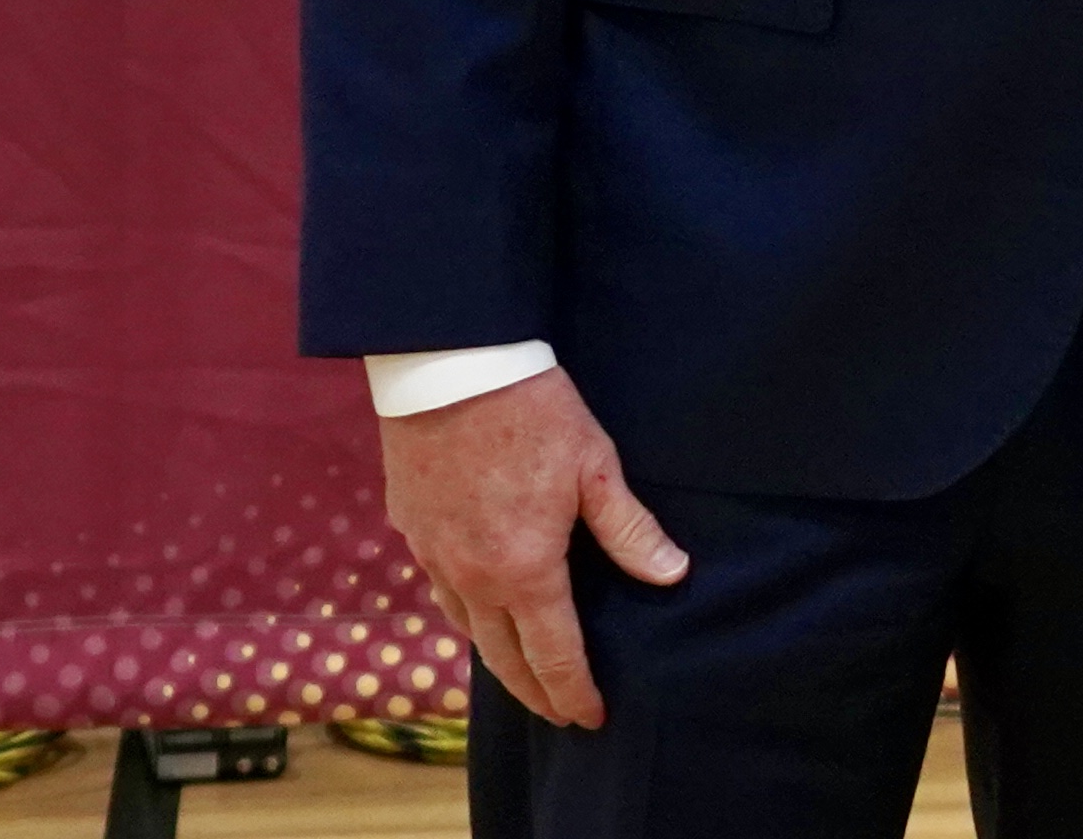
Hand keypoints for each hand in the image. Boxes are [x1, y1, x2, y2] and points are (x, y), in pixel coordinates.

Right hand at [379, 367, 688, 727]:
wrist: (449, 365)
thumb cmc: (531, 411)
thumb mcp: (595, 466)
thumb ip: (629, 529)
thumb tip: (672, 575)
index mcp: (523, 571)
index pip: (553, 655)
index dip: (574, 692)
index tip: (590, 718)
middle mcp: (471, 578)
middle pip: (503, 658)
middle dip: (535, 693)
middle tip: (559, 714)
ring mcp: (433, 557)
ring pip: (467, 628)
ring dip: (497, 658)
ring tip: (523, 671)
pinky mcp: (410, 530)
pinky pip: (440, 592)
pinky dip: (466, 615)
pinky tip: (479, 610)